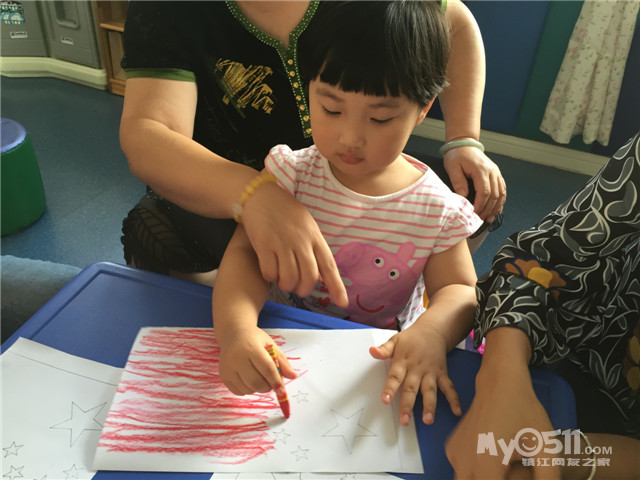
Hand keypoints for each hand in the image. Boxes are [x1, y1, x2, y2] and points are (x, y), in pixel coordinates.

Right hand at [218, 326, 296, 394]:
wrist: (233, 334)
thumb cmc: (255, 340)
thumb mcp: (271, 345)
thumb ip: (282, 361)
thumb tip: (293, 376)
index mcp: (251, 348)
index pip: (266, 369)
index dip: (276, 381)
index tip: (282, 391)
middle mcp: (236, 358)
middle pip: (256, 382)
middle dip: (268, 386)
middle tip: (271, 382)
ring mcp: (228, 368)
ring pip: (248, 389)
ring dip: (258, 388)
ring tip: (259, 376)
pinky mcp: (223, 376)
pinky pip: (239, 392)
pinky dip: (248, 389)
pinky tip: (248, 378)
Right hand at [241, 182, 348, 307]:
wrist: (261, 195)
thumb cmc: (285, 212)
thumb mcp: (307, 226)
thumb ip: (314, 248)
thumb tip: (320, 275)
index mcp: (315, 237)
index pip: (329, 266)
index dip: (336, 287)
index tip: (343, 304)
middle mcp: (301, 241)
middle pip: (309, 277)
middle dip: (304, 289)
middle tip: (297, 288)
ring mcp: (283, 243)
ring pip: (289, 278)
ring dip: (286, 285)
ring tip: (282, 281)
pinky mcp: (264, 244)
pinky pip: (270, 271)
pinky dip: (270, 276)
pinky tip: (268, 271)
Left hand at [369, 325, 460, 426]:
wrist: (433, 330)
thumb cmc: (411, 339)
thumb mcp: (395, 340)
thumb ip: (384, 349)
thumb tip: (372, 352)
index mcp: (403, 361)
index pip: (395, 377)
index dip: (390, 389)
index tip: (385, 401)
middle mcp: (417, 369)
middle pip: (412, 388)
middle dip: (408, 405)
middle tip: (405, 421)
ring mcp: (431, 372)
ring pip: (430, 391)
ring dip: (429, 406)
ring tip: (428, 420)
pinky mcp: (442, 373)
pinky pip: (449, 387)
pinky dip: (454, 399)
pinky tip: (457, 411)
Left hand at [443, 146, 505, 221]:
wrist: (464, 144)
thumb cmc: (457, 155)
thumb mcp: (453, 167)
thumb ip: (458, 182)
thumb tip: (462, 198)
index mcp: (481, 170)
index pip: (484, 192)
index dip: (480, 205)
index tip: (473, 213)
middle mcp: (492, 171)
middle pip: (494, 195)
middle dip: (487, 209)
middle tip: (479, 219)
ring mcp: (496, 172)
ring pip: (501, 193)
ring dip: (495, 207)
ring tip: (488, 218)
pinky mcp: (496, 174)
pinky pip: (502, 189)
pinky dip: (500, 201)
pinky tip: (496, 209)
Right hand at [445, 365, 559, 479]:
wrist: (499, 382)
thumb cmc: (524, 412)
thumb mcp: (545, 448)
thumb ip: (548, 477)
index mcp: (486, 465)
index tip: (524, 471)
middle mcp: (463, 463)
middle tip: (515, 469)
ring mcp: (454, 456)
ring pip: (469, 479)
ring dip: (488, 477)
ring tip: (508, 462)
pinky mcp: (451, 449)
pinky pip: (463, 471)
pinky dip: (478, 471)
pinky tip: (495, 456)